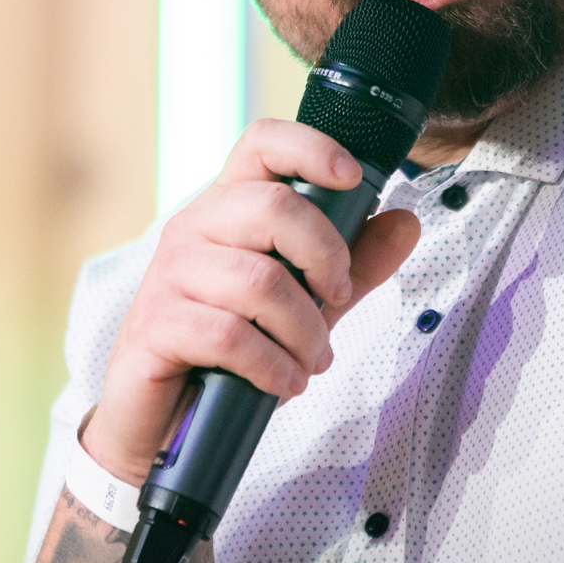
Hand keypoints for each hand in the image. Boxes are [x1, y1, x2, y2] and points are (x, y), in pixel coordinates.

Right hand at [82, 119, 422, 483]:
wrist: (164, 419)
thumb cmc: (233, 351)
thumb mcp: (308, 303)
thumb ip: (354, 265)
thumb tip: (407, 221)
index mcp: (229, 207)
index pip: (262, 143)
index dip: (311, 148)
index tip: (353, 178)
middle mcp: (193, 227)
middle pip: (272, 207)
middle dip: (326, 258)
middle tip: (338, 299)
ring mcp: (169, 274)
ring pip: (259, 281)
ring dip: (304, 330)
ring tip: (312, 360)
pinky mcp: (156, 325)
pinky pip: (229, 336)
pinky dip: (272, 365)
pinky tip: (284, 380)